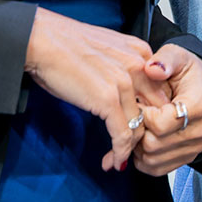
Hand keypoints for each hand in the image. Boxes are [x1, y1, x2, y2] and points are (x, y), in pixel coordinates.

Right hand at [24, 8, 165, 170]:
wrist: (42, 39)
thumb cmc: (66, 46)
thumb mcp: (108, 49)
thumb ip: (124, 66)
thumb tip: (126, 92)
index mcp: (141, 52)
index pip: (160, 91)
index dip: (153, 114)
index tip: (143, 128)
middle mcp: (139, 66)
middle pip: (155, 110)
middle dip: (146, 134)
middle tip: (134, 150)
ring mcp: (125, 83)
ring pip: (139, 126)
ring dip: (129, 149)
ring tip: (118, 160)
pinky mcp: (108, 99)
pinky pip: (121, 135)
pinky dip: (119, 153)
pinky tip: (113, 162)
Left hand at [129, 44, 201, 175]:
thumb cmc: (187, 72)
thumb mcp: (177, 56)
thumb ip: (165, 59)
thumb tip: (152, 69)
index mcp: (200, 104)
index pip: (160, 123)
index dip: (142, 114)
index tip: (139, 102)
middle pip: (153, 144)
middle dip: (137, 131)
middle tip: (135, 115)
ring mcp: (196, 146)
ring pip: (152, 159)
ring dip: (137, 146)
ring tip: (138, 126)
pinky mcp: (188, 157)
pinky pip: (157, 169)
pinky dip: (142, 159)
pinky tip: (141, 141)